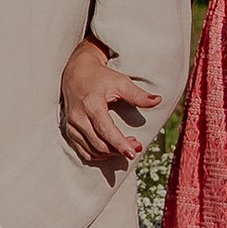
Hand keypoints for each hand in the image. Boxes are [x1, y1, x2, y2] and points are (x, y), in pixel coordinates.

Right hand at [59, 35, 162, 174]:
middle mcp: (78, 116)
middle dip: (119, 149)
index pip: (106, 129)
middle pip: (100, 143)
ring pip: (92, 150)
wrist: (75, 73)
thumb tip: (158, 100)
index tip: (133, 153)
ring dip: (110, 154)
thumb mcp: (120, 82)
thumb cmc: (100, 77)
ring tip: (125, 146)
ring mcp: (72, 125)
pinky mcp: (69, 130)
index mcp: (91, 104)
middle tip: (136, 146)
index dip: (119, 143)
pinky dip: (98, 154)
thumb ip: (138, 95)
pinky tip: (110, 149)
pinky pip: (83, 151)